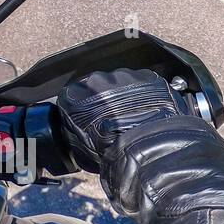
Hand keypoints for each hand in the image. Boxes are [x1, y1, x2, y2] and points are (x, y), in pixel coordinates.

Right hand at [57, 68, 194, 170]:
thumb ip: (73, 127)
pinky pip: (145, 81)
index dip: (82, 107)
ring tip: (134, 113)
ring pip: (122, 81)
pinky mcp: (148, 77)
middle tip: (114, 116)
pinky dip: (147, 92)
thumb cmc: (110, 148)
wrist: (143, 146)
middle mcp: (98, 79)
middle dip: (105, 97)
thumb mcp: (79, 144)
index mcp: (75, 94)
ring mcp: (125, 75)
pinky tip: (150, 108)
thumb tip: (76, 128)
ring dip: (126, 93)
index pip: (73, 95)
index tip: (90, 116)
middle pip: (99, 84)